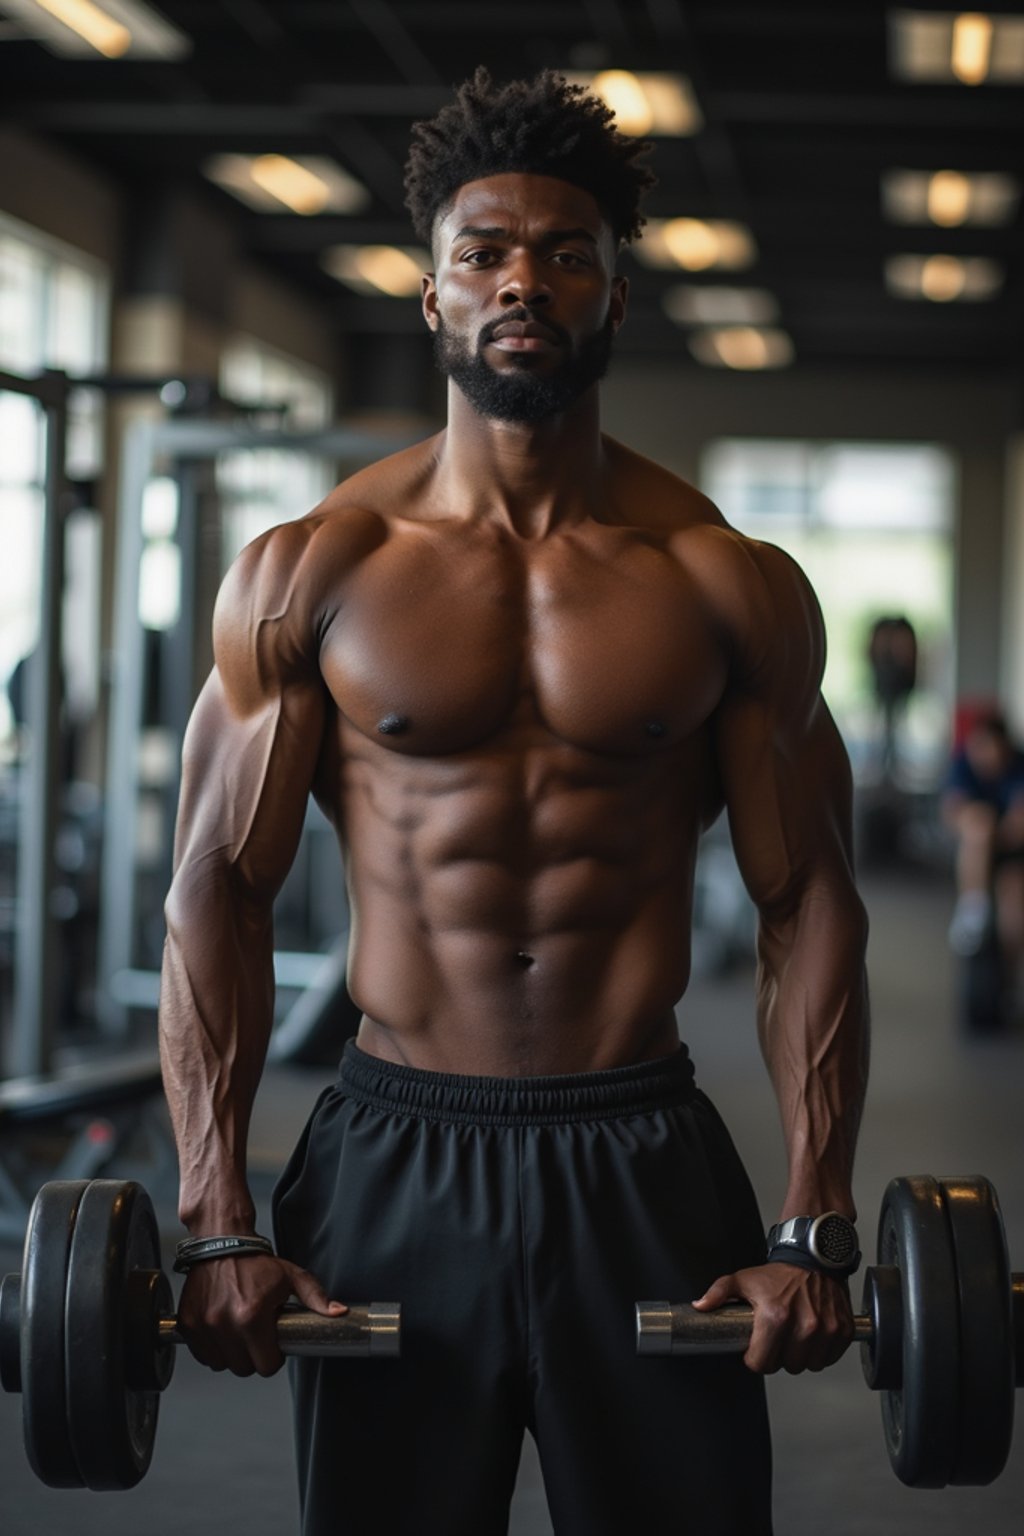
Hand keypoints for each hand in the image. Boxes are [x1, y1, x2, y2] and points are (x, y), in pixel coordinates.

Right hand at [177, 1253, 345, 1376]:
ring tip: (239, 1331)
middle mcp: (224, 1324)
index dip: (273, 1357)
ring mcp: (203, 1326)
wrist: (220, 1242)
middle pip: (243, 1368)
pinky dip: (212, 1348)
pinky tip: (222, 1330)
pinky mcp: (187, 1324)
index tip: (272, 1344)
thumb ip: (316, 1298)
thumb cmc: (255, 1261)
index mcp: (251, 1317)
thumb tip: (338, 1313)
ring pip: (221, 1364)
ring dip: (231, 1354)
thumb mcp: (291, 1276)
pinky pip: (202, 1355)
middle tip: (256, 1336)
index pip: (266, 1366)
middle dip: (253, 1356)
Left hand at [692, 1262, 853, 1374]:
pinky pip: (830, 1358)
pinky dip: (822, 1352)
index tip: (757, 1349)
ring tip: (795, 1336)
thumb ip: (719, 1293)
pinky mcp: (842, 1331)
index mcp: (775, 1316)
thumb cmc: (781, 1272)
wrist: (815, 1256)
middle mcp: (803, 1325)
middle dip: (779, 1356)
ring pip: (809, 1365)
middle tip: (778, 1338)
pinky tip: (814, 1336)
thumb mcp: (745, 1279)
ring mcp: (826, 1329)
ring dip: (801, 1356)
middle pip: (786, 1367)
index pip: (762, 1364)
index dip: (756, 1358)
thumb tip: (700, 1306)